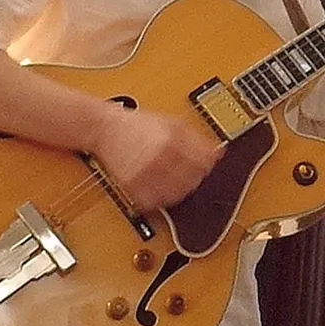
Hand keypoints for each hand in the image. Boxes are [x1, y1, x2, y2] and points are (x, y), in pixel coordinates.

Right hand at [89, 103, 223, 211]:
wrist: (106, 129)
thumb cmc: (139, 125)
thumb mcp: (173, 123)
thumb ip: (197, 137)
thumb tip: (218, 152)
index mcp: (173, 140)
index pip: (205, 162)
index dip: (209, 166)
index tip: (206, 166)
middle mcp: (160, 156)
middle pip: (193, 180)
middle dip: (196, 178)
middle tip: (191, 175)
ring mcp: (146, 172)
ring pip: (177, 194)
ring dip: (181, 191)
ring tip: (176, 182)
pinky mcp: (132, 185)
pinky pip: (155, 202)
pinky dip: (162, 200)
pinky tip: (162, 190)